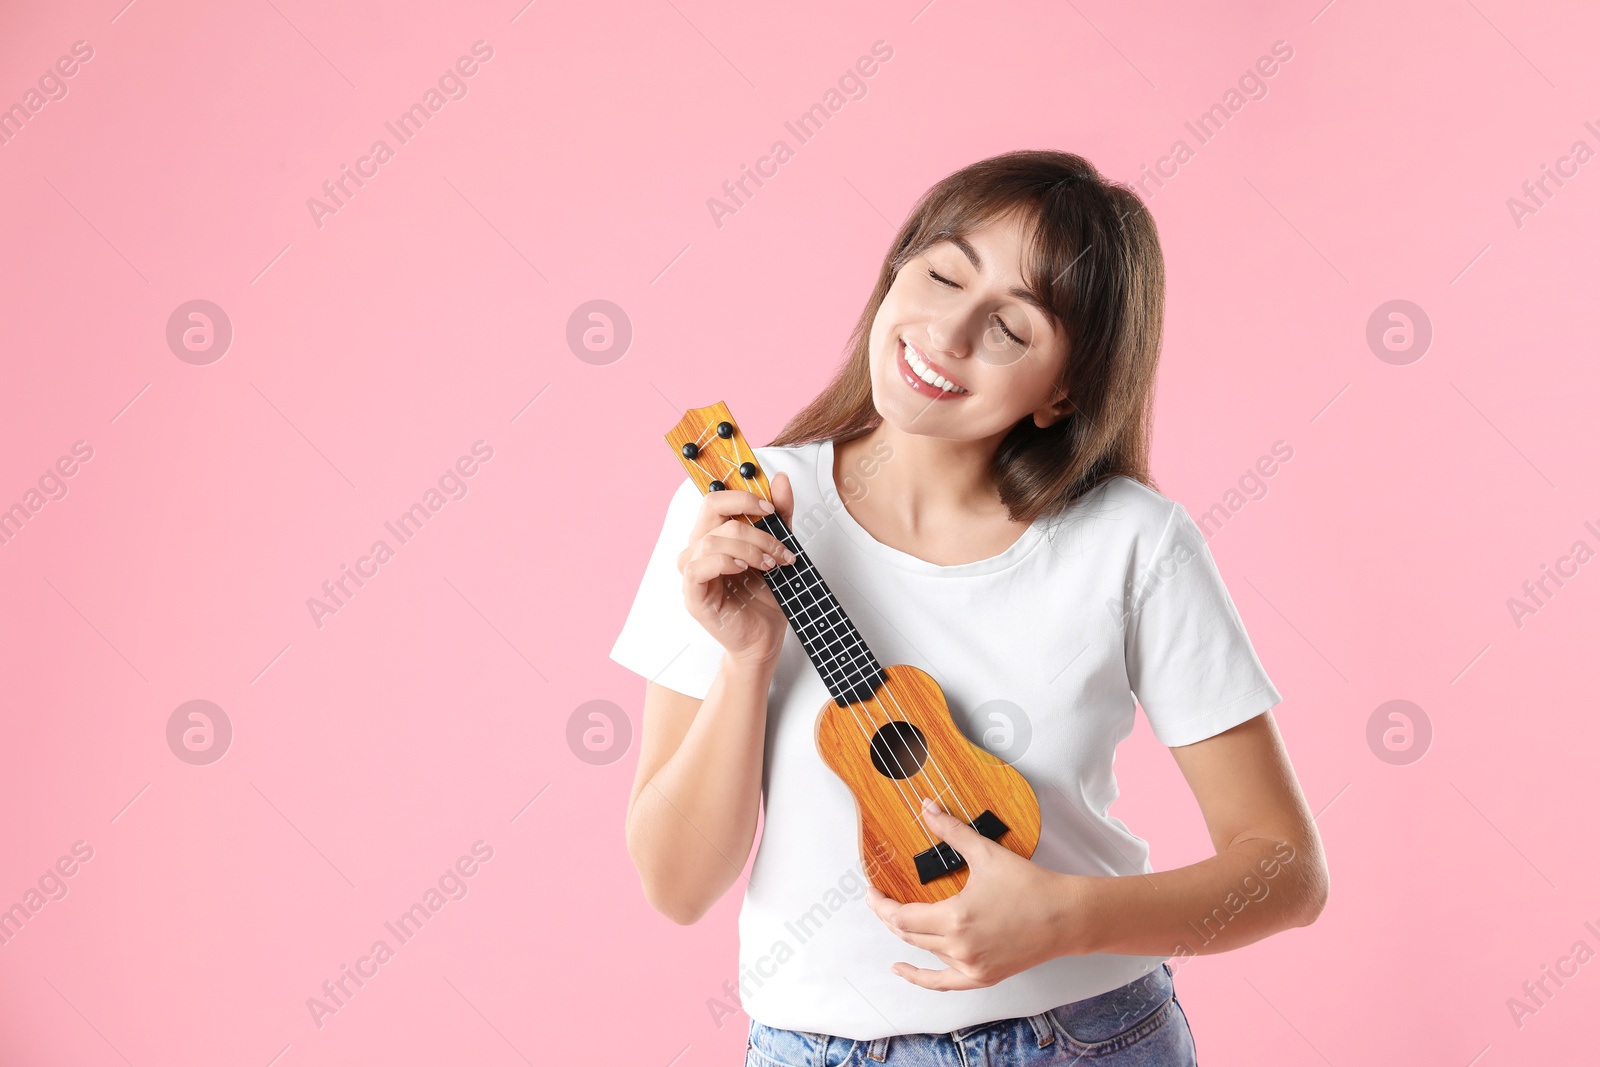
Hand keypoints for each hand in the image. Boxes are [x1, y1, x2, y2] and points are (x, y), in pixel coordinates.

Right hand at [677, 472, 796, 666]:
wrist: (766, 637)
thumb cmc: (766, 597)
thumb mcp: (778, 548)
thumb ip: (780, 516)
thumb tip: (781, 480)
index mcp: (714, 536)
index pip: (715, 499)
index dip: (743, 496)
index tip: (771, 508)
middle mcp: (699, 549)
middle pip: (712, 510)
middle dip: (751, 520)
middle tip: (778, 539)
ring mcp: (693, 572)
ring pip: (712, 539)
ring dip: (749, 547)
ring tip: (771, 564)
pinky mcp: (693, 595)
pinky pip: (698, 567)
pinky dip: (724, 562)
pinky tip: (745, 569)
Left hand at [864, 797, 1096, 990]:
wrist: (1066, 917)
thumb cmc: (1030, 885)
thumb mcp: (987, 854)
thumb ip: (952, 831)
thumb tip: (927, 808)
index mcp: (956, 919)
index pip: (902, 917)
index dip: (882, 905)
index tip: (872, 891)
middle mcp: (960, 948)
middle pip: (909, 936)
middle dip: (890, 916)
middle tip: (880, 899)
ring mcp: (972, 966)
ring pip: (926, 953)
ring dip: (910, 935)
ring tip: (900, 917)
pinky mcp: (983, 976)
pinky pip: (942, 982)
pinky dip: (920, 977)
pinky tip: (902, 969)